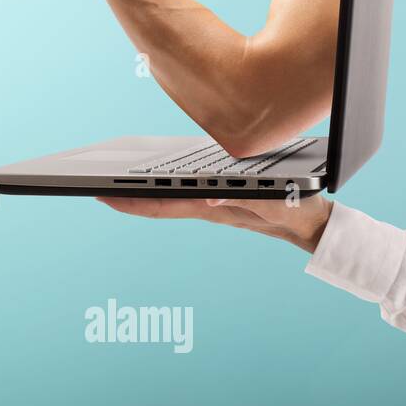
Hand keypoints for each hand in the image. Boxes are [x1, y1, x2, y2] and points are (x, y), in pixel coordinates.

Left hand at [94, 193, 335, 253]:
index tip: (100, 195)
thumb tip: (209, 197)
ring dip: (140, 194)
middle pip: (156, 204)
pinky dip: (164, 187)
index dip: (130, 202)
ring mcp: (210, 204)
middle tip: (92, 187)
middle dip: (125, 198)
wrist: (313, 224)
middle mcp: (204, 207)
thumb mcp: (275, 203)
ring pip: (167, 199)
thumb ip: (248, 199)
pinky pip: (184, 192)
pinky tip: (153, 181)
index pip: (161, 205)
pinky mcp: (220, 199)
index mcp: (211, 208)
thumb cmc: (295, 212)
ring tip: (113, 182)